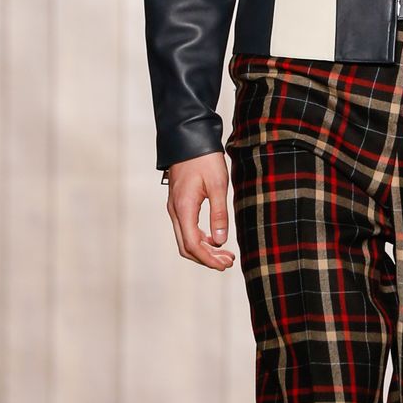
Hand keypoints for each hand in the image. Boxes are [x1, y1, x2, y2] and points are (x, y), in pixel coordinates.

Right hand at [164, 151, 235, 269]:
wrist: (189, 139)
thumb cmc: (205, 159)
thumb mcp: (218, 185)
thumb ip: (219, 214)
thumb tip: (221, 241)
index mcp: (184, 209)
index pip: (193, 245)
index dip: (209, 259)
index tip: (225, 264)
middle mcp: (175, 211)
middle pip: (186, 247)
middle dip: (207, 258)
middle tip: (228, 262)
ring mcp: (175, 208)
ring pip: (185, 239)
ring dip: (204, 250)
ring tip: (225, 253)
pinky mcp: (179, 204)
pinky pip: (186, 229)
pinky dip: (200, 238)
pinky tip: (215, 238)